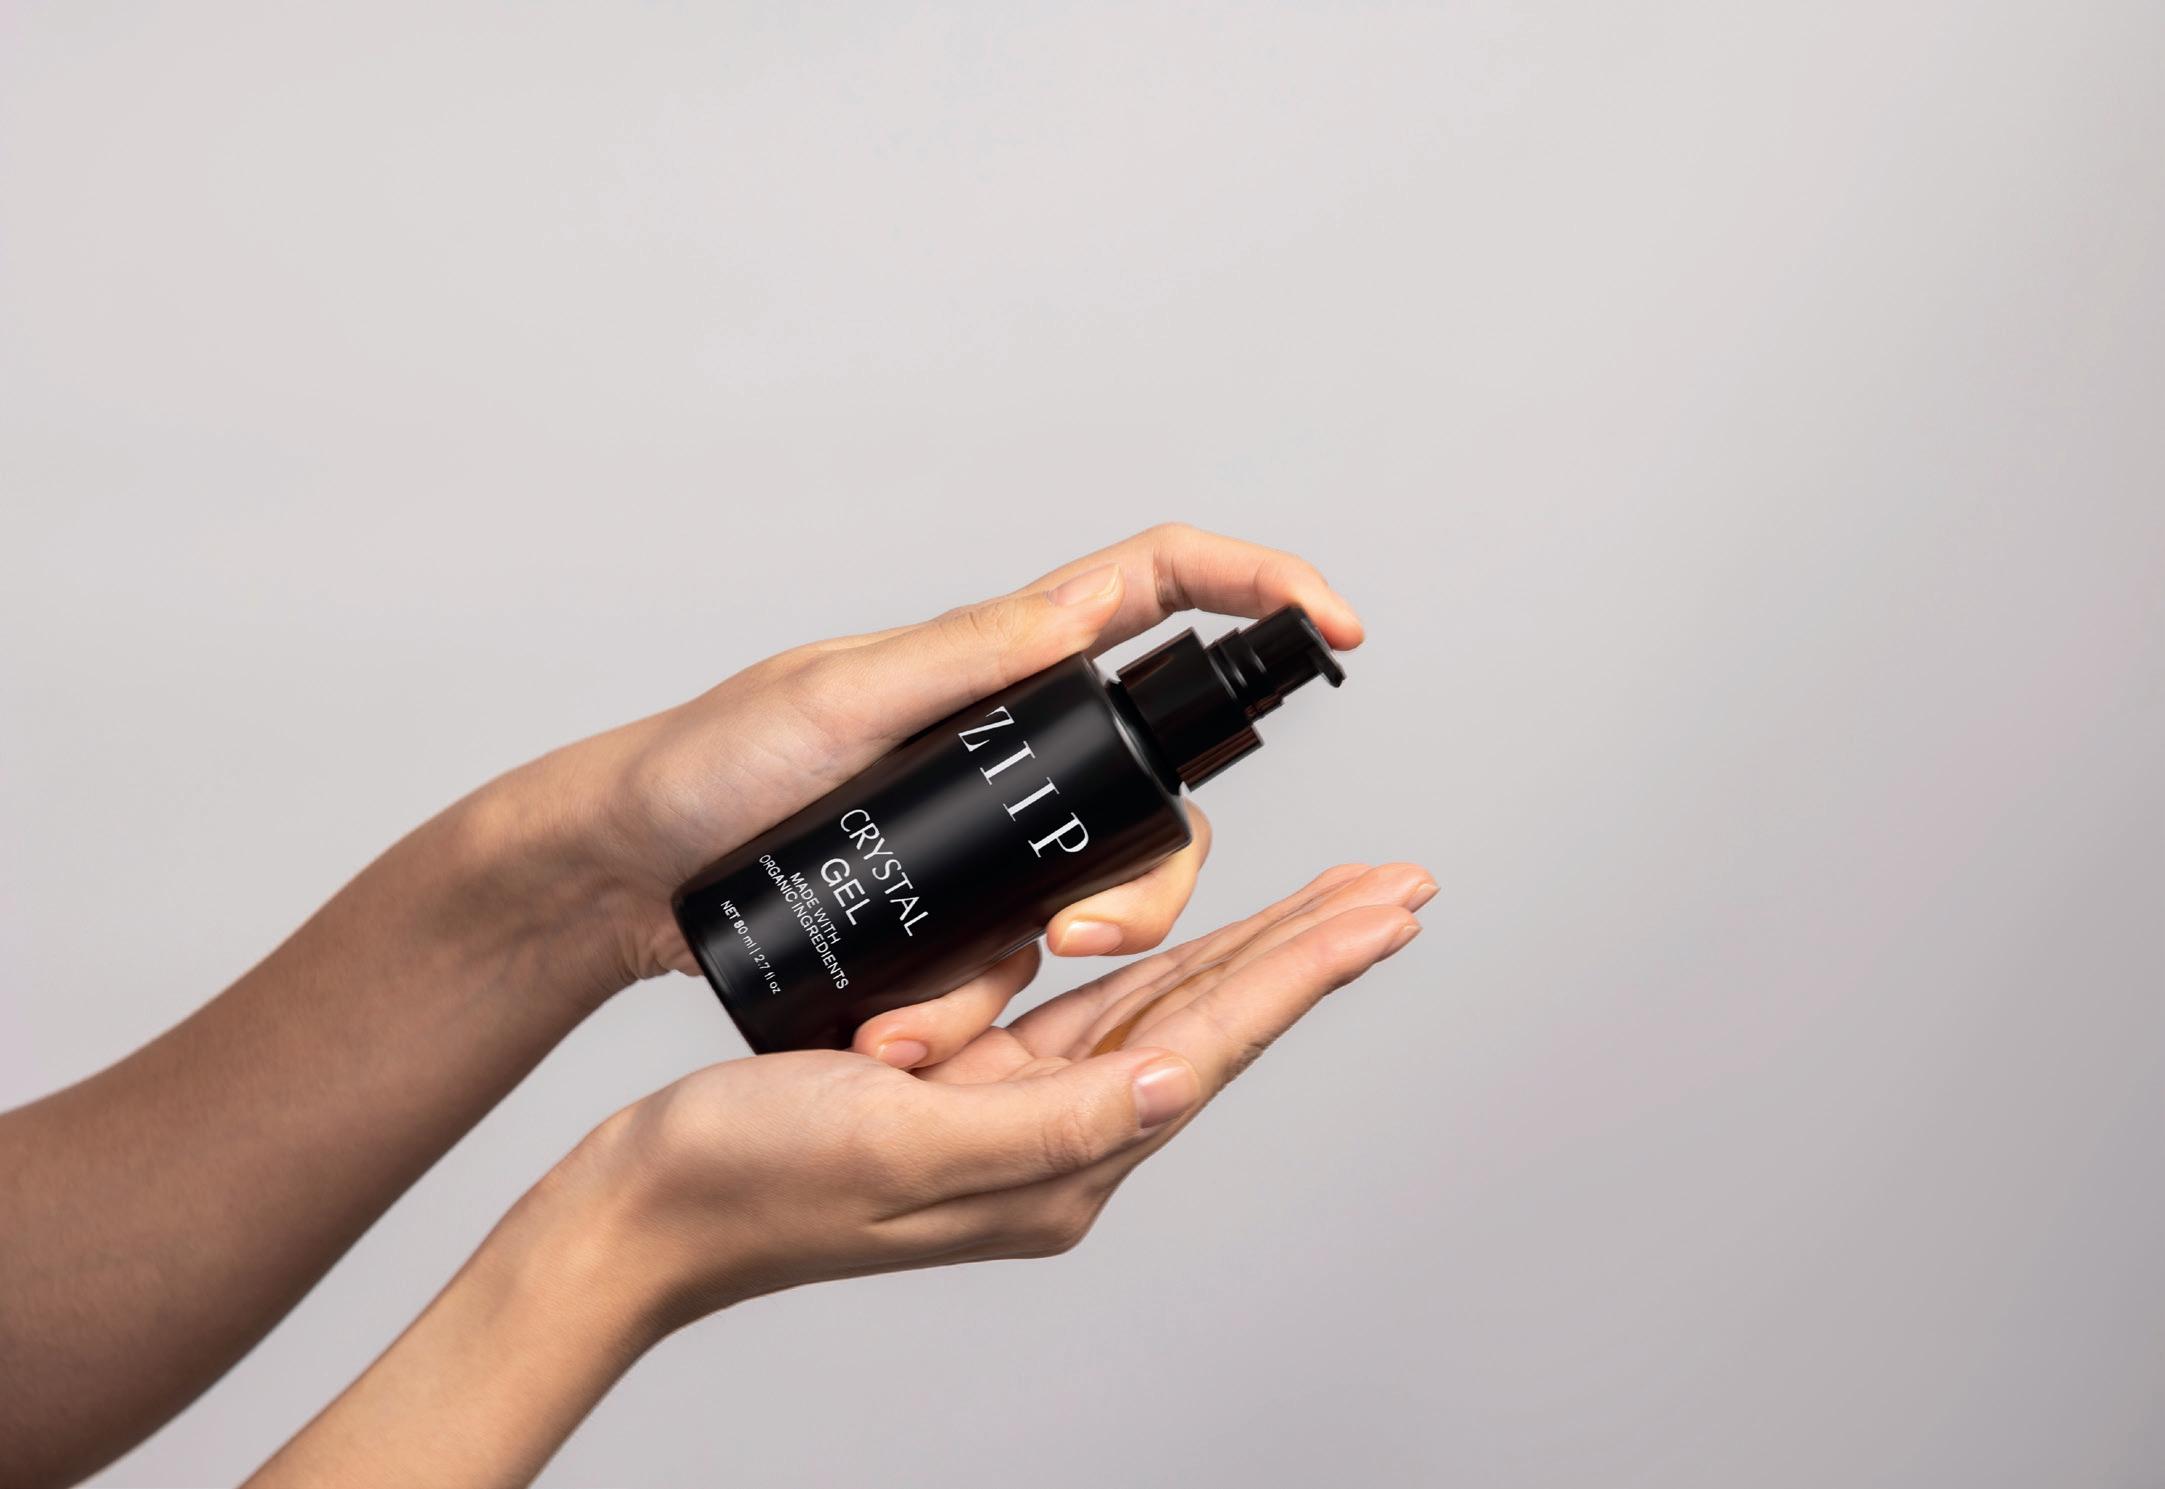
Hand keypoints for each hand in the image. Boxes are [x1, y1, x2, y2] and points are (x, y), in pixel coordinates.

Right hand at [239, 862, 1432, 1488]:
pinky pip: (1090, 1016)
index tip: (1387, 906)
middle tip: (1397, 890)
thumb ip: (1050, 1125)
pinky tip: (1182, 939)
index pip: (1211, 1043)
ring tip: (1331, 906)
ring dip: (1253, 955)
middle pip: (1213, 1024)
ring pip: (1164, 1011)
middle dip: (1309, 953)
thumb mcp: (905, 1144)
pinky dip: (1153, 964)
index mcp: (1059, 1162)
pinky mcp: (975, 1090)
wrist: (649, 1206)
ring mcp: (1020, 1118)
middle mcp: (1059, 1144)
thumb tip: (1179, 1086)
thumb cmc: (755, 1174)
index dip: (1304, 970)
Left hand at [491, 524, 1364, 1023]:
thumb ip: (961, 660)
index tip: (1336, 627)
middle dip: (1147, 881)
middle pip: (1158, 795)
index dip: (1256, 587)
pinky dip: (974, 1008)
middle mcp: (1013, 737)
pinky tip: (904, 1036)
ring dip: (1038, 968)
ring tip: (927, 1023)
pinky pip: (1015, 964)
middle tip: (1081, 936)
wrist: (626, 881)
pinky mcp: (958, 910)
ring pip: (1098, 898)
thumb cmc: (708, 767)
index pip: (1155, 588)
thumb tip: (1077, 614)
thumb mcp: (835, 701)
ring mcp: (993, 831)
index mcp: (998, 655)